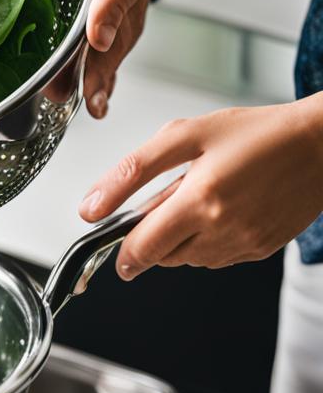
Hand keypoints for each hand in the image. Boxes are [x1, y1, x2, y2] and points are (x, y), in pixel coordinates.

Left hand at [78, 96, 322, 279]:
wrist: (321, 144)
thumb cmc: (257, 133)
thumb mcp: (184, 136)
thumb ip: (132, 172)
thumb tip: (91, 207)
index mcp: (200, 202)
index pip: (142, 249)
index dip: (122, 254)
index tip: (112, 252)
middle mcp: (223, 231)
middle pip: (163, 257)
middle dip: (153, 235)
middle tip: (168, 199)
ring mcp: (244, 245)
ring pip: (189, 260)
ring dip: (180, 238)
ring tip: (199, 197)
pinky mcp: (261, 250)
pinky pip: (218, 258)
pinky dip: (207, 241)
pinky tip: (221, 208)